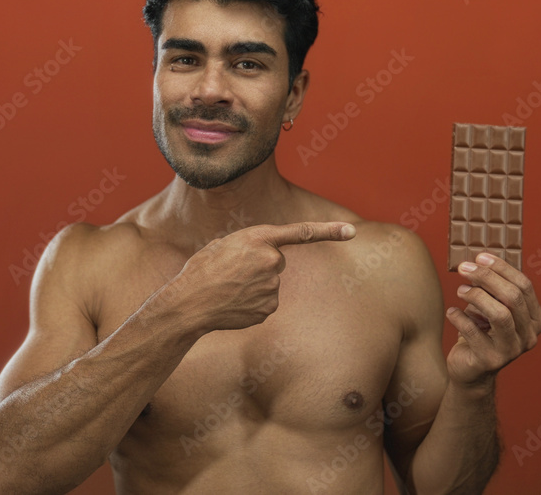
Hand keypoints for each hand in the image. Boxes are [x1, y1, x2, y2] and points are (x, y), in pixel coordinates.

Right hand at [165, 221, 355, 330]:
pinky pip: (266, 302)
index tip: (351, 233)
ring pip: (270, 284)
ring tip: (229, 288)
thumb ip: (250, 246)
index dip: (328, 232)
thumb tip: (265, 259)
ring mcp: (272, 286)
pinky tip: (234, 304)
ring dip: (254, 286)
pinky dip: (252, 304)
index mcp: (258, 238)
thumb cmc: (201, 270)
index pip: (300, 233)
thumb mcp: (223, 245)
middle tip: (232, 272)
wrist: (188, 304)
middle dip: (260, 265)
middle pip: (277, 261)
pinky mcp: (269, 308)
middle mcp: (271, 260)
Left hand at [445, 252, 540, 388]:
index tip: (480, 257)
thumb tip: (478, 261)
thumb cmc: (481, 332)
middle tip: (464, 268)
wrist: (471, 371)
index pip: (524, 286)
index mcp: (535, 320)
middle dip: (486, 278)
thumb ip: (492, 288)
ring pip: (499, 314)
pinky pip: (473, 331)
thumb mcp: (491, 307)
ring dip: (476, 296)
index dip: (502, 268)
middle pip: (513, 298)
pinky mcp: (490, 361)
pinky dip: (459, 317)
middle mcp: (529, 336)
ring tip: (460, 290)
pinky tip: (451, 312)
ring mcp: (512, 351)